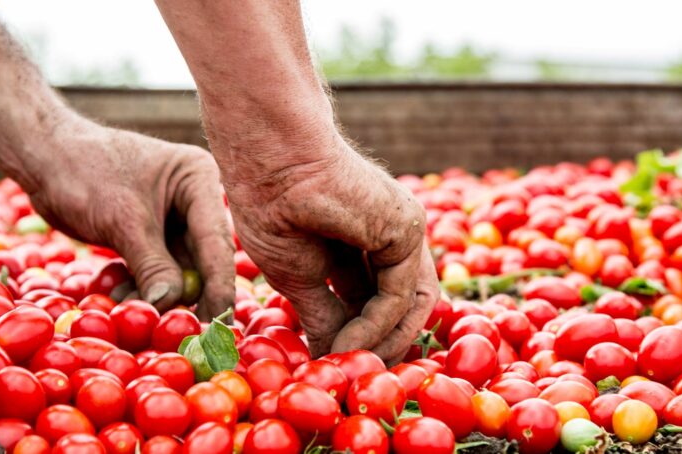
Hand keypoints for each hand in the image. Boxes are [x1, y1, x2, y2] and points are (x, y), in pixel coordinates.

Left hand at [27, 117, 234, 317]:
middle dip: (185, 295)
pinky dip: (139, 287)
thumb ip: (152, 265)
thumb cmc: (83, 173)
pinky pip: (154, 270)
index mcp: (199, 180)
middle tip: (181, 331)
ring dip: (157, 295)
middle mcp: (194, 199)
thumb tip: (172, 306)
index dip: (219, 284)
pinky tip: (118, 296)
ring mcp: (172, 219)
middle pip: (202, 259)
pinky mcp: (149, 235)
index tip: (221, 322)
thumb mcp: (122, 221)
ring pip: (177, 270)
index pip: (216, 240)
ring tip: (129, 309)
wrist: (42, 158)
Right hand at [224, 139, 438, 361]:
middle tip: (357, 377)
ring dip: (383, 344)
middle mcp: (390, 237)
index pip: (377, 302)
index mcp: (362, 243)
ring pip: (412, 304)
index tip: (341, 369)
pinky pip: (400, 294)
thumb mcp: (299, 277)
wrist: (269, 163)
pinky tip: (347, 346)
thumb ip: (323, 316)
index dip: (364, 339)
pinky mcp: (408, 229)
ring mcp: (403, 231)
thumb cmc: (272, 208)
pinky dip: (377, 327)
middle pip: (404, 306)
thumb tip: (330, 358)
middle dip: (384, 346)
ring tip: (349, 367)